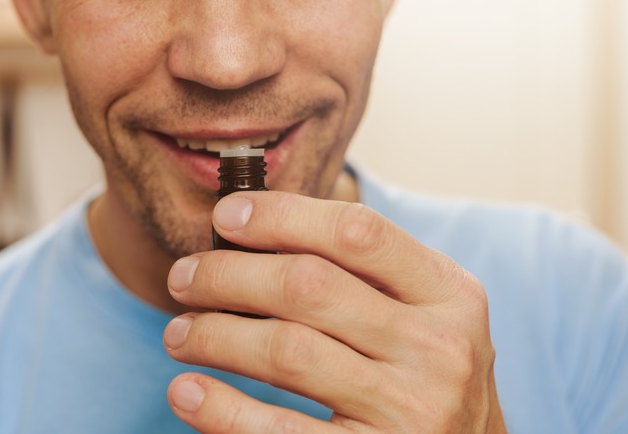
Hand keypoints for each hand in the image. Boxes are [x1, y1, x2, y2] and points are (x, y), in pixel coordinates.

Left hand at [164, 191, 505, 432]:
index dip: (281, 216)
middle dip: (227, 276)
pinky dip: (221, 409)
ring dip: (212, 335)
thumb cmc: (423, 373)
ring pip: (285, 351)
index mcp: (448, 293)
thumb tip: (257, 231)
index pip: (356, 231)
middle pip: (307, 286)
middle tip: (183, 279)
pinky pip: (279, 431)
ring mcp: (410, 409)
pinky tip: (188, 392)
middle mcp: (439, 348)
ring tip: (179, 333)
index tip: (225, 216)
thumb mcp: (421, 313)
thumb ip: (363, 274)